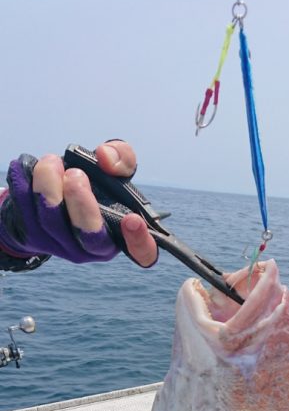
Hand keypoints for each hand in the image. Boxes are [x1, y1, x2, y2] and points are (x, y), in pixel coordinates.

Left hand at [0, 141, 157, 267]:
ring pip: (53, 223)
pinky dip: (24, 185)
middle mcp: (95, 246)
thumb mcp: (111, 168)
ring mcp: (63, 246)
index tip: (131, 219)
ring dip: (48, 187)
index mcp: (121, 233)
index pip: (143, 253)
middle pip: (92, 239)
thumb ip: (121, 157)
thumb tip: (105, 157)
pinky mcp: (35, 237)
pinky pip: (26, 213)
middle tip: (76, 175)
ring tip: (50, 162)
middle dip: (83, 205)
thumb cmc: (89, 184)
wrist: (45, 196)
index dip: (141, 242)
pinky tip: (25, 168)